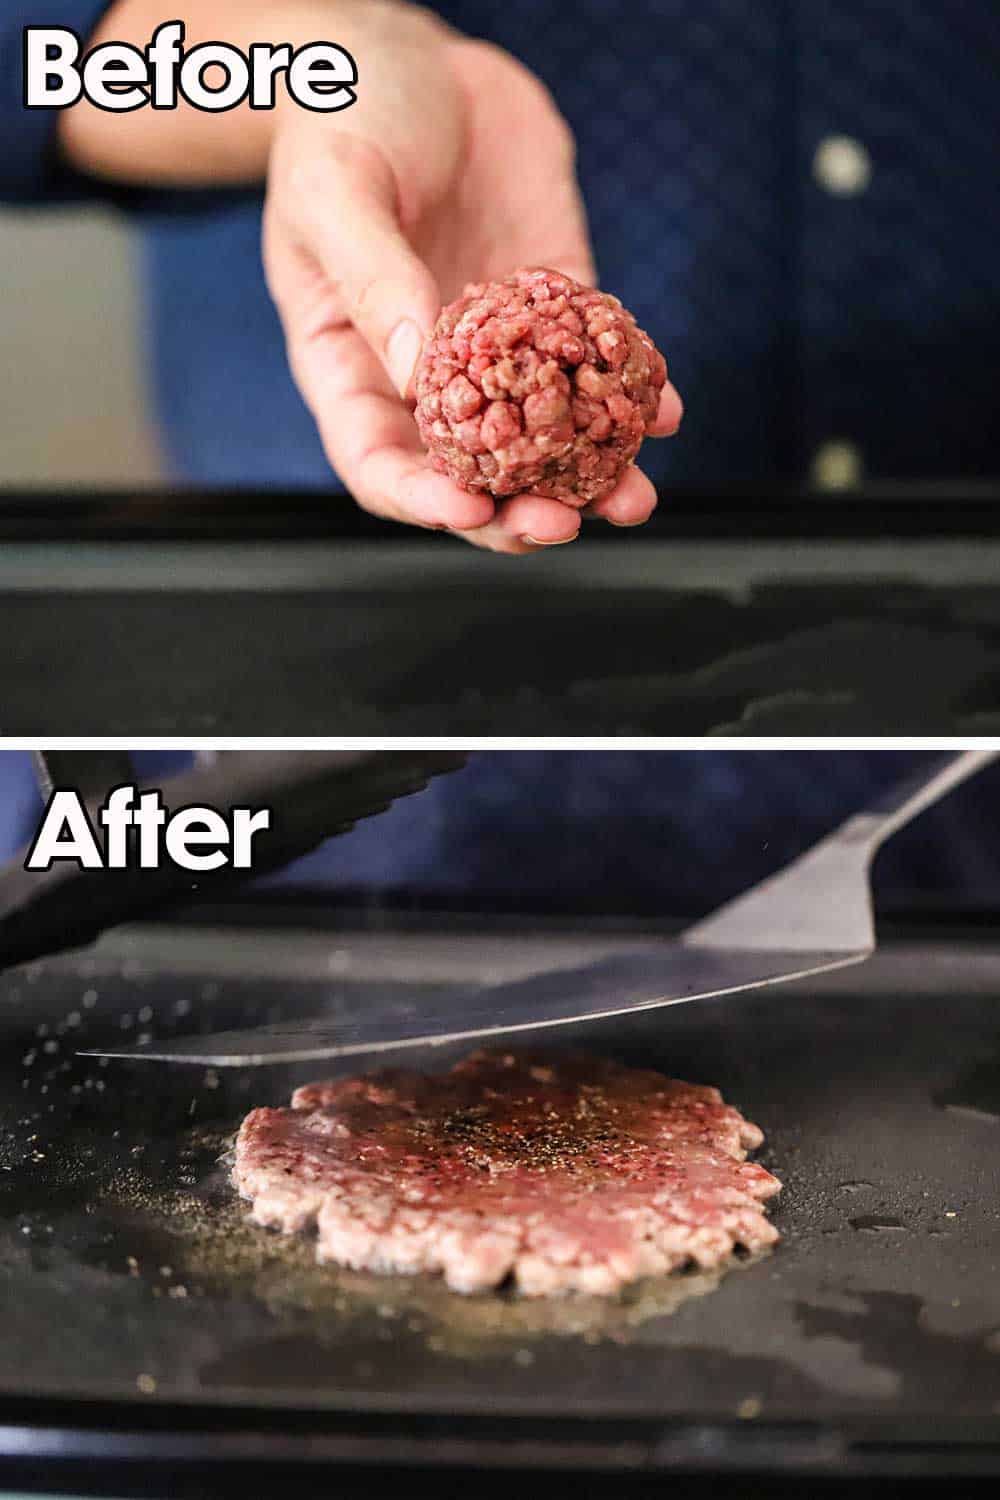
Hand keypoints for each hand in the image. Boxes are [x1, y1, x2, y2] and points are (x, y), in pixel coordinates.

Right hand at [263, 5, 682, 551]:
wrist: (414, 55)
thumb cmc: (344, 113)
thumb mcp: (336, 188)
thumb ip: (372, 279)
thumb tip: (417, 372)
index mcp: (352, 366)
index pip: (379, 464)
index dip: (423, 498)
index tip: (471, 505)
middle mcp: (426, 374)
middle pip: (471, 473)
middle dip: (519, 510)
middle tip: (566, 521)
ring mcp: (496, 345)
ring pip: (543, 438)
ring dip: (590, 476)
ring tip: (635, 496)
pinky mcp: (553, 302)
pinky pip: (593, 363)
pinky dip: (632, 394)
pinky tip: (664, 410)